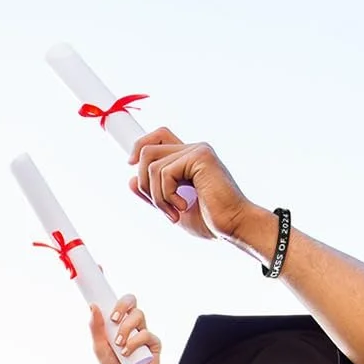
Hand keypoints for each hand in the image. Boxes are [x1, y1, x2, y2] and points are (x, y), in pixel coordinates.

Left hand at [91, 297, 161, 363]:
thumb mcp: (100, 348)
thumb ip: (96, 328)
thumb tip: (92, 306)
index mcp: (118, 324)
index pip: (117, 303)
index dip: (111, 295)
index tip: (102, 290)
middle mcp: (132, 326)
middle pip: (131, 302)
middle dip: (122, 305)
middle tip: (114, 318)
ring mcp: (143, 334)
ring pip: (139, 315)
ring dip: (126, 328)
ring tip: (119, 344)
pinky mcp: (154, 344)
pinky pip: (147, 334)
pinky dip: (135, 342)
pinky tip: (128, 353)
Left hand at [128, 127, 257, 243]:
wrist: (233, 227)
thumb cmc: (210, 221)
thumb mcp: (172, 208)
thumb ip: (154, 195)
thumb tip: (129, 180)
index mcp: (189, 159)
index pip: (158, 136)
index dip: (139, 146)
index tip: (131, 164)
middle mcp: (193, 150)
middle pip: (147, 149)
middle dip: (144, 183)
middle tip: (163, 208)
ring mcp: (198, 151)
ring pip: (151, 165)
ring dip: (157, 196)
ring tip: (174, 212)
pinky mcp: (200, 157)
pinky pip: (164, 172)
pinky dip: (166, 196)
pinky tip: (183, 206)